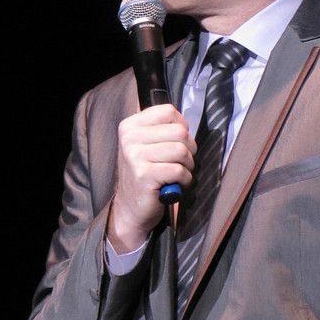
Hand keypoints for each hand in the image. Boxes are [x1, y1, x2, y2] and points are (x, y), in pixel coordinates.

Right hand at [108, 104, 196, 251]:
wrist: (131, 208)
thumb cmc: (145, 174)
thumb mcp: (146, 145)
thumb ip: (161, 129)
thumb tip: (185, 122)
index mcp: (130, 126)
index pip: (169, 111)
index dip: (182, 127)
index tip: (178, 141)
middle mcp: (129, 138)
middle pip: (180, 131)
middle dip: (189, 149)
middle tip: (181, 162)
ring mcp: (135, 156)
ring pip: (182, 151)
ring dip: (188, 166)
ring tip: (178, 173)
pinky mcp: (144, 175)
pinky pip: (179, 170)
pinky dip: (184, 179)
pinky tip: (175, 184)